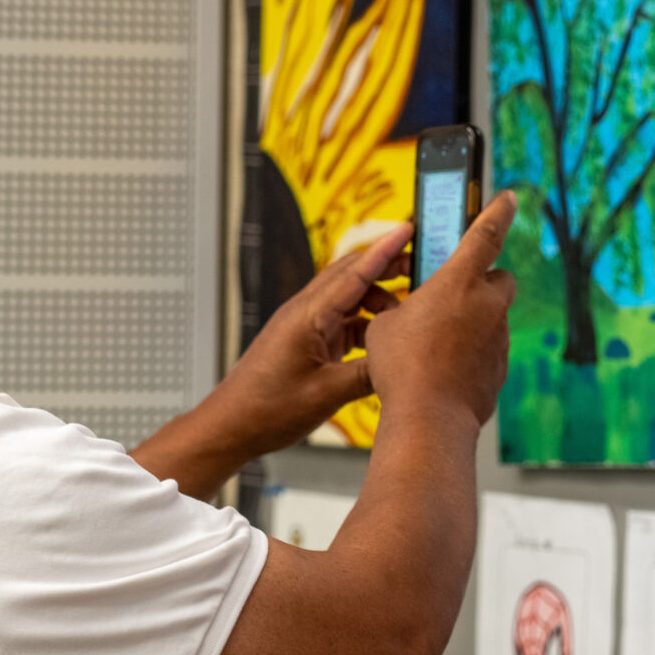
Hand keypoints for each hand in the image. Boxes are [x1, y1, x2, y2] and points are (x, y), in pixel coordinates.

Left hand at [205, 225, 412, 456]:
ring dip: (379, 300)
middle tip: (423, 267)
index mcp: (308, 316)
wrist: (232, 425)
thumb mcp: (326, 394)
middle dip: (388, 267)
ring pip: (349, 298)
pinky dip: (366, 323)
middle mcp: (305, 313)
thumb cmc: (267, 410)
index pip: (354, 272)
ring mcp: (305, 326)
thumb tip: (402, 360)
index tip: (409, 228)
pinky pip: (342, 321)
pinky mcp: (306, 342)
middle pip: (352, 275)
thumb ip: (367, 374)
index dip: (385, 250)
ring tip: (407, 313)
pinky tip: (384, 337)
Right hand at [362, 193, 516, 424]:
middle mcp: (487, 305)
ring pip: (493, 318)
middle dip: (484, 282)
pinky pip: (488, 351)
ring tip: (438, 343)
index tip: (509, 198)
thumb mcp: (385, 325)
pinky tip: (446, 370)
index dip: (498, 211)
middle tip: (456, 294)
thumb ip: (403, 309)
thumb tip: (408, 316)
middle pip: (500, 280)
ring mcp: (498, 338)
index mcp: (458, 282)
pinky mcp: (499, 369)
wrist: (429, 419)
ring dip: (474, 322)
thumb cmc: (402, 367)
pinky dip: (473, 354)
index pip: (486, 233)